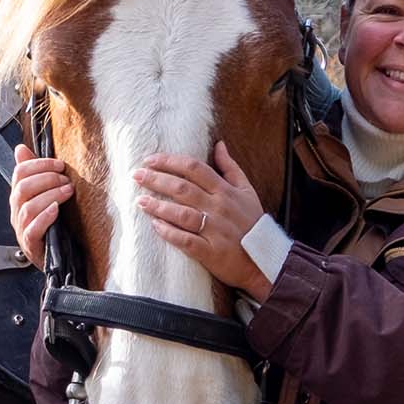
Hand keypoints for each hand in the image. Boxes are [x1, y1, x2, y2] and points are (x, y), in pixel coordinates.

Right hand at [8, 146, 75, 267]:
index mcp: (19, 197)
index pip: (19, 173)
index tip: (59, 164)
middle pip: (22, 189)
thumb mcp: (43, 195)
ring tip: (68, 192)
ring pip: (28, 208)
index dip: (39, 164)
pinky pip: (32, 230)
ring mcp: (22, 228)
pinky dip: (45, 217)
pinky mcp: (31, 245)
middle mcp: (17, 212)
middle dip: (47, 179)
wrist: (58, 257)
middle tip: (66, 180)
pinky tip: (56, 210)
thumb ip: (34, 172)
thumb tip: (20, 148)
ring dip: (50, 195)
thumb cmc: (51, 224)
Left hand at [131, 141, 271, 299]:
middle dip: (156, 179)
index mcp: (226, 191)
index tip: (150, 160)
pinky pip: (186, 240)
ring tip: (141, 201)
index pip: (194, 168)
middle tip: (137, 176)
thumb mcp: (247, 191)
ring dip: (158, 206)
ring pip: (181, 213)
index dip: (170, 161)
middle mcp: (219, 207)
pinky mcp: (211, 252)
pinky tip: (155, 226)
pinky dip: (169, 232)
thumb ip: (231, 167)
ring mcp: (214, 230)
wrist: (266, 259)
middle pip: (182, 188)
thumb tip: (219, 145)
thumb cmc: (253, 224)